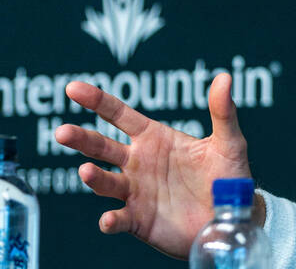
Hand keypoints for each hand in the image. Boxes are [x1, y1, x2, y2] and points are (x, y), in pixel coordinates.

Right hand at [54, 72, 251, 258]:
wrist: (232, 216)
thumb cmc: (228, 175)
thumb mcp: (228, 142)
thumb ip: (223, 111)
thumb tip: (225, 77)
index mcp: (154, 139)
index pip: (120, 115)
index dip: (98, 101)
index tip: (73, 88)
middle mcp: (139, 163)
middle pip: (102, 147)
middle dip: (82, 139)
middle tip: (62, 132)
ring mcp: (136, 191)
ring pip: (106, 183)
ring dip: (94, 178)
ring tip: (87, 171)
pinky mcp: (139, 219)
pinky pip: (120, 219)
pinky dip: (111, 220)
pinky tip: (108, 219)